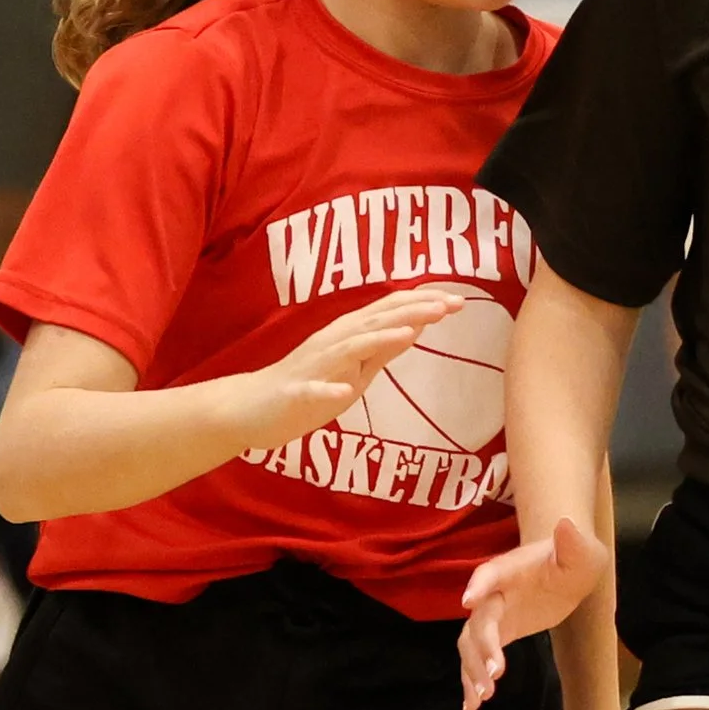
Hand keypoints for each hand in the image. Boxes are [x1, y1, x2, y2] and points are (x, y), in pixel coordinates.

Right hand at [220, 287, 471, 453]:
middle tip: (448, 304)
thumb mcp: (354, 369)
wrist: (251, 408)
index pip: (388, 314)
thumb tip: (415, 328)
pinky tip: (344, 392)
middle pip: (374, 323)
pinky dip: (328, 390)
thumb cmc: (306, 387)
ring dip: (377, 339)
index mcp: (347, 337)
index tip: (457, 300)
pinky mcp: (295, 393)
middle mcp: (331, 344)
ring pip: (347, 349)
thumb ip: (381, 350)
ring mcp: (313, 368)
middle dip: (411, 312)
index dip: (421, 305)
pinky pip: (313, 391)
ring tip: (410, 331)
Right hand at [459, 516, 607, 709]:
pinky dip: (472, 681)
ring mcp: (492, 616)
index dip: (479, 585)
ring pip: (470, 644)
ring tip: (482, 697)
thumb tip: (566, 525)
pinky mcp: (496, 635)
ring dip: (473, 670)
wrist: (564, 568)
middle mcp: (493, 593)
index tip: (469, 601)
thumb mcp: (580, 550)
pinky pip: (476, 659)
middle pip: (479, 620)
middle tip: (494, 674)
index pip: (490, 574)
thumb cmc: (573, 556)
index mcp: (510, 569)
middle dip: (482, 646)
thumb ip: (573, 542)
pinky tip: (472, 706)